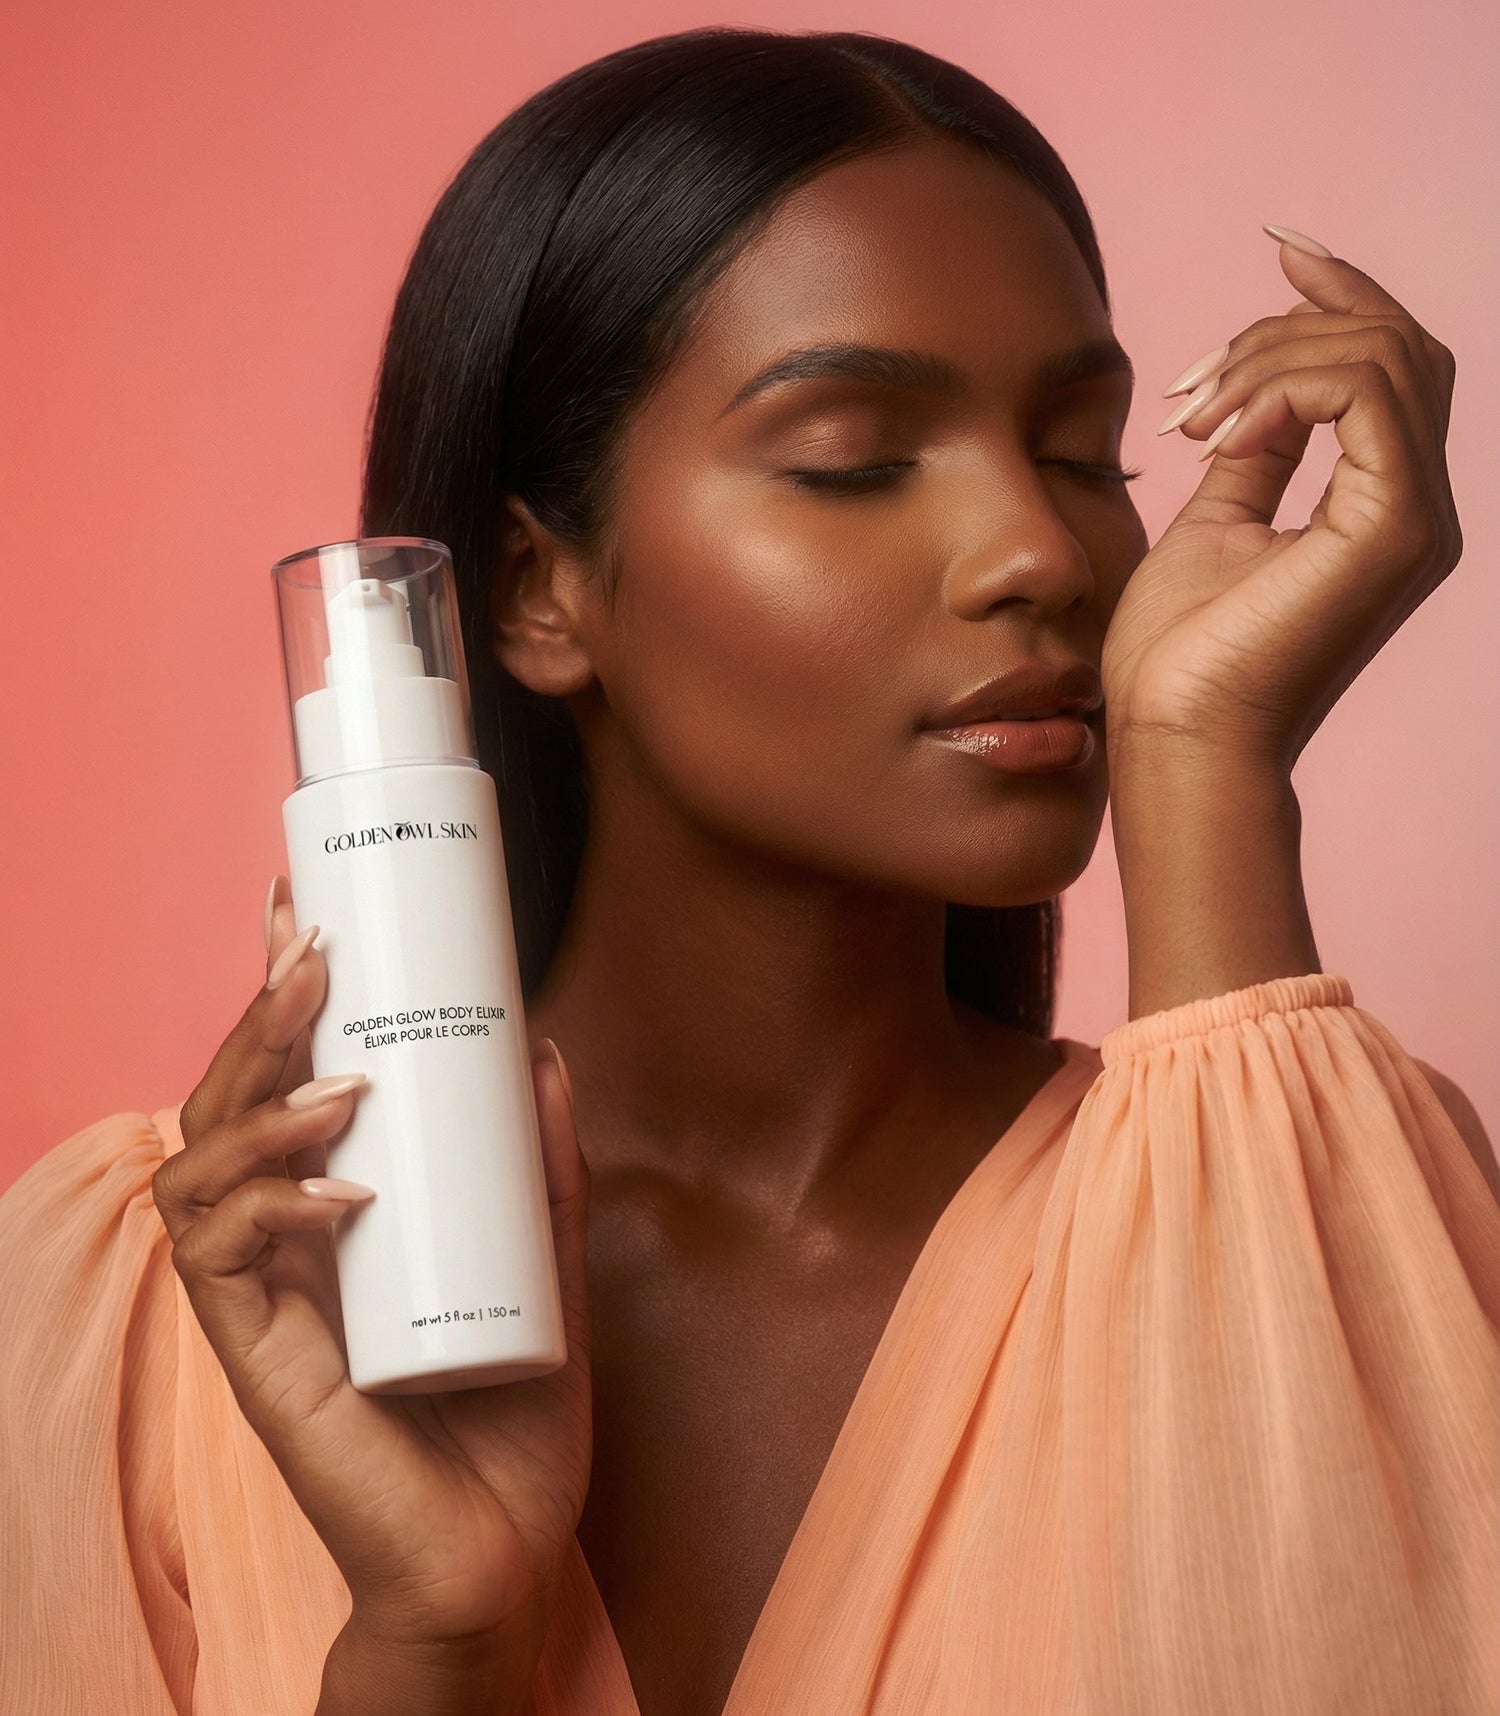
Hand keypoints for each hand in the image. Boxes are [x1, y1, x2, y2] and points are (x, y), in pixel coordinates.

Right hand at [152, 880, 594, 1661]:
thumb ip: (544, 1167)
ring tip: (343, 1072)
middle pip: (227, 1101)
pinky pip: (220, 1259)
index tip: (303, 911)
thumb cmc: (513, 1415)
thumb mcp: (548, 1262)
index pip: (282, 1082)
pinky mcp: (258, 1357)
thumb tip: (545, 1047)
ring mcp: (262, 1297)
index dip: (278, 996)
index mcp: (335, 1207)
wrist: (500, 1553)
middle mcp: (282, 1240)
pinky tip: (344, 1191)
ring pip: (200, 1166)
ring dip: (261, 1102)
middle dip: (258, 1017)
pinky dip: (272, 1206)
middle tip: (311, 948)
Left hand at [1100, 228, 1461, 772]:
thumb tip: (1256, 391)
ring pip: (1383, 354)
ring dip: (1270, 358)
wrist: (1173, 734)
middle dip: (1289, 325)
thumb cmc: (1180, 654)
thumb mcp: (1214, 522)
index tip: (1279, 247)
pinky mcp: (1393, 527)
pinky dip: (1284, 387)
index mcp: (1379, 504)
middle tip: (1192, 381)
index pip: (1392, 365)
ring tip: (1191, 417)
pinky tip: (1218, 433)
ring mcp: (1414, 517)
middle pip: (1396, 344)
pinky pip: (1365, 391)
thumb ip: (1254, 453)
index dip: (1345, 291)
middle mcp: (1415, 505)